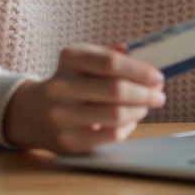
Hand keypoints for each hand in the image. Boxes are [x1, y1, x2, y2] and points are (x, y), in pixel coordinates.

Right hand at [3, 43, 164, 153]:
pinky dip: (128, 127)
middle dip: (145, 93)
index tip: (158, 77)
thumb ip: (113, 55)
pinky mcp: (69, 140)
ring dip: (139, 110)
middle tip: (159, 95)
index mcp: (70, 58)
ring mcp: (62, 115)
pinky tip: (130, 120)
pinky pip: (111, 135)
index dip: (140, 71)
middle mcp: (61, 86)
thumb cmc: (73, 81)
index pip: (111, 63)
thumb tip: (143, 54)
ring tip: (146, 106)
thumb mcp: (86, 59)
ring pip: (116, 114)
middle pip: (116, 90)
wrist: (36, 111)